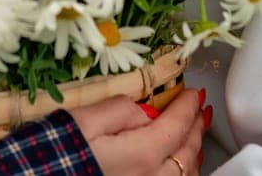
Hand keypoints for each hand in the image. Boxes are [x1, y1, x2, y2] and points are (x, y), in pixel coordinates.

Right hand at [69, 88, 207, 174]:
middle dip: (196, 128)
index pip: (176, 125)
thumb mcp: (86, 119)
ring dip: (193, 152)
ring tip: (195, 136)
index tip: (195, 93)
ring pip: (184, 174)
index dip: (188, 106)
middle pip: (186, 152)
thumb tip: (143, 109)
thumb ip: (121, 109)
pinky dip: (183, 172)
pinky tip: (180, 166)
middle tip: (201, 110)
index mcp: (141, 154)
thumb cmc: (60, 151)